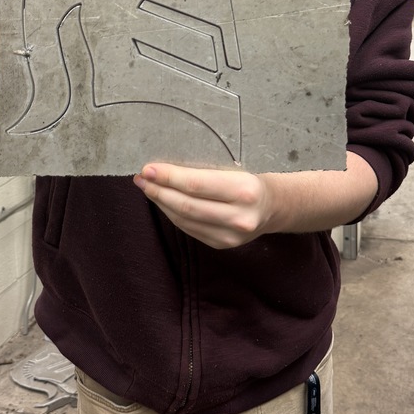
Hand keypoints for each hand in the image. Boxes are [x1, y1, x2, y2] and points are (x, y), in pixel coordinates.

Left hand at [133, 163, 274, 249]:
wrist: (271, 208)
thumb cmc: (247, 183)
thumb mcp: (233, 170)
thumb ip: (201, 173)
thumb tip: (160, 171)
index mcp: (244, 190)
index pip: (196, 184)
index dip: (168, 177)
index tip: (148, 169)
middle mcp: (238, 216)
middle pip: (187, 205)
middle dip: (159, 191)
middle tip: (142, 179)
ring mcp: (230, 235)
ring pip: (184, 219)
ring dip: (162, 203)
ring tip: (148, 188)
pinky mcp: (221, 245)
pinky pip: (189, 229)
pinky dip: (172, 214)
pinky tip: (164, 203)